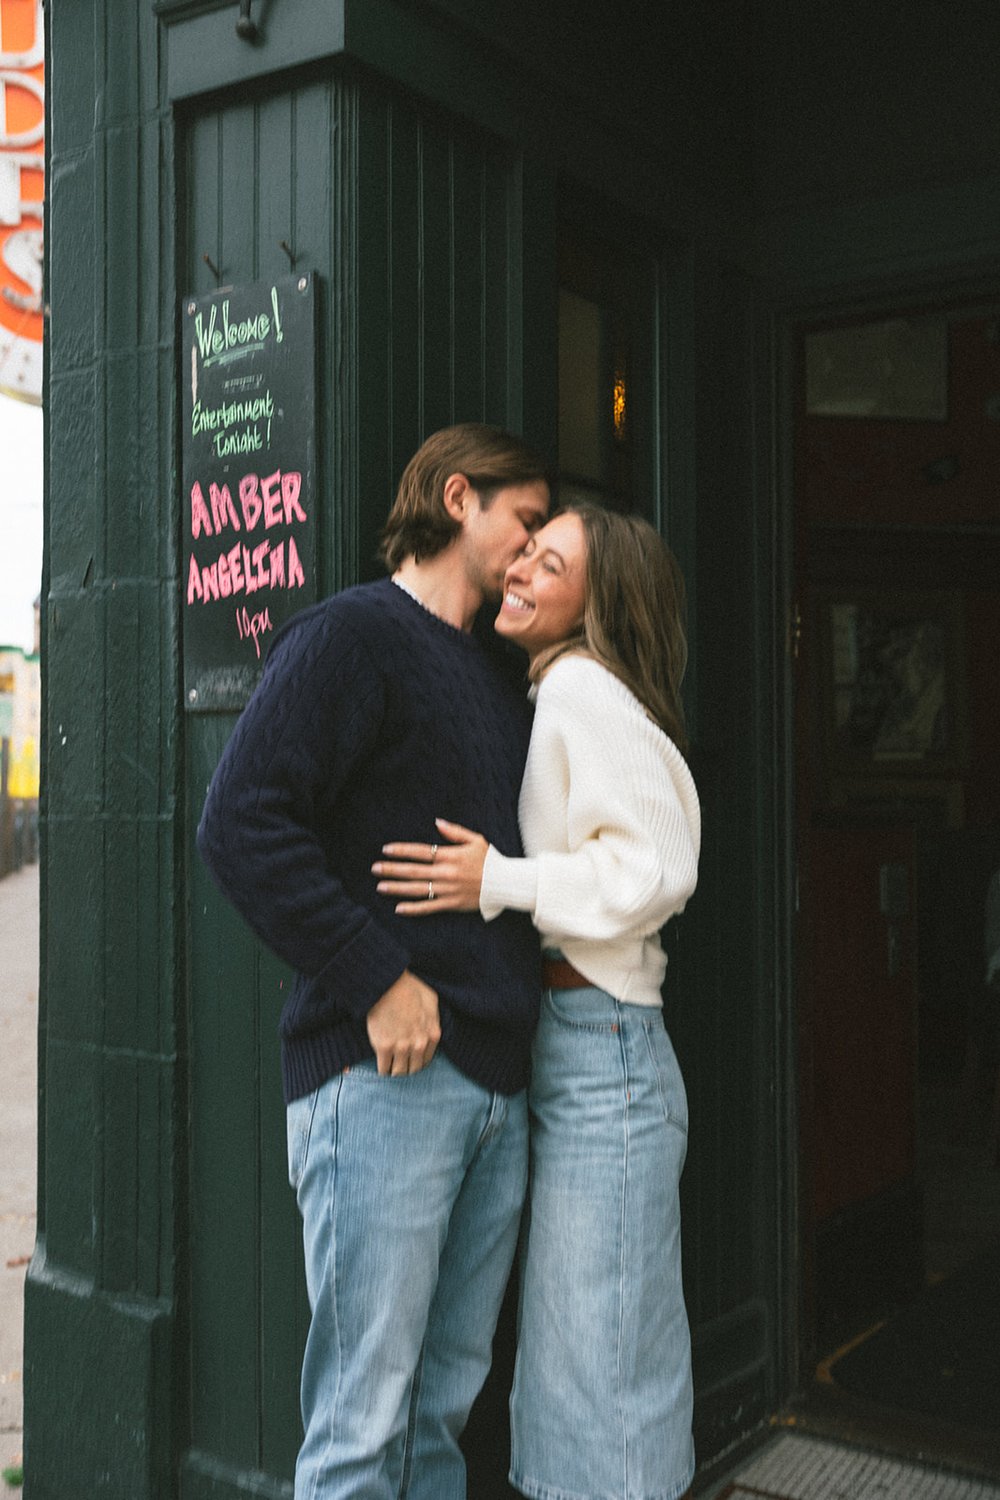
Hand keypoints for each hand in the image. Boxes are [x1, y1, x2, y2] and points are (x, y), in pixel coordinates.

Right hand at [366, 970, 440, 1074]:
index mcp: (433, 1035)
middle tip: (398, 1065)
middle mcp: (419, 1044)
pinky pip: (383, 1069)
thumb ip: (434, 1018)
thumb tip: (430, 1030)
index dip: (416, 1061)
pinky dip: (382, 1070)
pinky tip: (380, 1067)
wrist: (388, 983)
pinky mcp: (384, 1047)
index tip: (409, 1060)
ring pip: (399, 1073)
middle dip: (406, 1068)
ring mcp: (401, 1047)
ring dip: (394, 1072)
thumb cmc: (409, 987)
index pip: (426, 1061)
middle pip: (413, 1070)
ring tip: (389, 1068)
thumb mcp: (431, 1000)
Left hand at [373, 817, 488, 914]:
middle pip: (414, 871)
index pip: (420, 852)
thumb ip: (455, 832)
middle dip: (392, 869)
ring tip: (380, 886)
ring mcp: (448, 890)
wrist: (505, 884)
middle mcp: (446, 873)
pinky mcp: (451, 904)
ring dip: (397, 888)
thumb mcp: (475, 840)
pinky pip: (429, 907)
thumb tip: (437, 822)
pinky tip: (399, 909)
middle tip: (375, 868)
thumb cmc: (490, 860)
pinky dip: (413, 909)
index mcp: (450, 856)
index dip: (402, 851)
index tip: (386, 850)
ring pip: (417, 889)